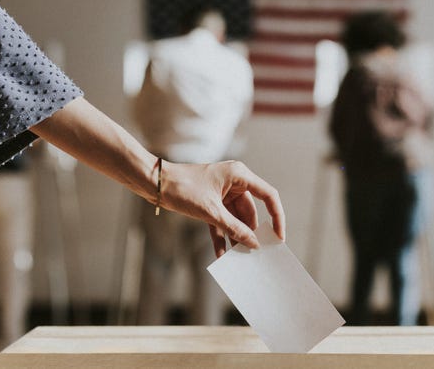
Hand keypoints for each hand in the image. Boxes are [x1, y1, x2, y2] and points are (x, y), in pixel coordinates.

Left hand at [159, 160, 284, 257]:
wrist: (154, 183)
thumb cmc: (182, 188)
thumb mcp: (211, 212)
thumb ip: (234, 228)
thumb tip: (253, 244)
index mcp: (239, 175)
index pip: (268, 196)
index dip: (277, 217)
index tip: (278, 237)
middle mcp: (234, 182)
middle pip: (251, 211)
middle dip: (251, 233)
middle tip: (255, 253)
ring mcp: (222, 193)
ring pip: (236, 219)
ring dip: (235, 237)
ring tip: (239, 258)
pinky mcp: (211, 202)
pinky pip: (221, 221)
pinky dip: (221, 236)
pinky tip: (221, 254)